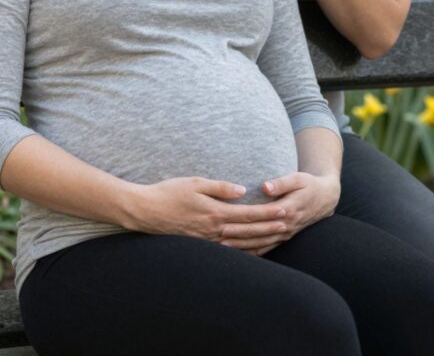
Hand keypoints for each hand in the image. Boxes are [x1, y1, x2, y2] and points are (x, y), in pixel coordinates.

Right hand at [126, 177, 289, 243]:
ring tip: (275, 237)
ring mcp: (206, 240)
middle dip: (269, 227)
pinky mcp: (200, 243)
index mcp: (214, 213)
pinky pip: (226, 249)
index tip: (283, 210)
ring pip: (239, 242)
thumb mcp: (195, 183)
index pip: (247, 214)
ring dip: (259, 240)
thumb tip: (242, 191)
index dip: (267, 213)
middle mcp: (213, 230)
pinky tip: (250, 250)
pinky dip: (241, 250)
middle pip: (247, 230)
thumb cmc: (168, 192)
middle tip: (288, 225)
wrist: (144, 211)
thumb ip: (220, 187)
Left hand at [218, 172, 340, 254]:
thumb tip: (265, 186)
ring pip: (262, 244)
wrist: (326, 198)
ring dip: (243, 247)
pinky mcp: (285, 237)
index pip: (261, 219)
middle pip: (258, 234)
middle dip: (238, 237)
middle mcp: (286, 225)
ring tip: (224, 249)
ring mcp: (286, 234)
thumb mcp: (298, 178)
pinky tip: (240, 256)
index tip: (226, 223)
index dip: (243, 223)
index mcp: (288, 209)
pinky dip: (254, 253)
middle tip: (218, 238)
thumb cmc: (309, 185)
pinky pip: (268, 248)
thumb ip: (281, 183)